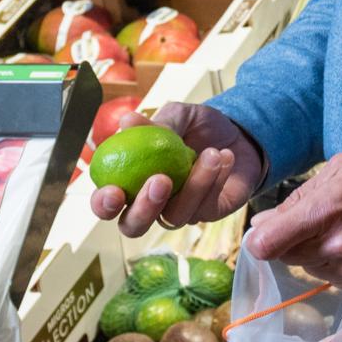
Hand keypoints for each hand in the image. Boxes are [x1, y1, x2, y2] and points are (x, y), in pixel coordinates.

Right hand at [89, 100, 264, 237]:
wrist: (238, 133)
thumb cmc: (198, 126)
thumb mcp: (179, 116)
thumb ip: (156, 123)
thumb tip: (127, 122)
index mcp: (131, 181)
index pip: (108, 203)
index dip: (103, 204)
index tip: (112, 191)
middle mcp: (152, 204)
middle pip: (134, 226)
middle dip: (143, 210)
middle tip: (160, 180)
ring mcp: (180, 212)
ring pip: (176, 216)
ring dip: (194, 185)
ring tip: (211, 153)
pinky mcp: (208, 213)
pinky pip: (206, 205)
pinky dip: (215, 179)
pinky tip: (224, 156)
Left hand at [250, 146, 341, 295]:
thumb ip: (298, 199)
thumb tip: (262, 225)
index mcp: (326, 209)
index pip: (267, 244)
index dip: (261, 240)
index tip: (266, 234)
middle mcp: (338, 245)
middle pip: (288, 257)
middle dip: (295, 240)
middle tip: (323, 220)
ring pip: (312, 269)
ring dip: (319, 254)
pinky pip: (338, 281)